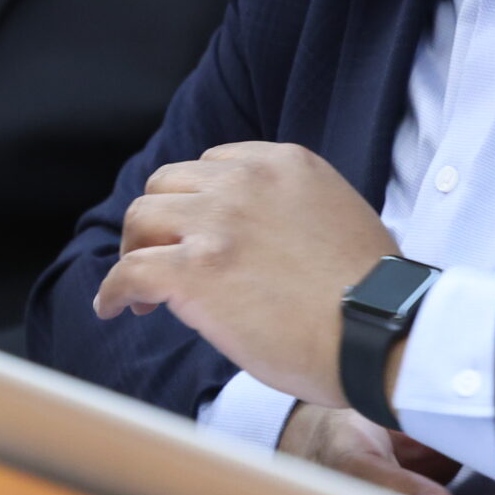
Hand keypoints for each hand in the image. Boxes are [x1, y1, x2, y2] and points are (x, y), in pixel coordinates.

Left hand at [92, 142, 397, 407]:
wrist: (380, 332)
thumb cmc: (369, 292)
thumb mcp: (336, 212)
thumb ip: (289, 207)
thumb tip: (259, 235)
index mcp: (282, 163)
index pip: (213, 164)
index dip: (197, 199)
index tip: (196, 231)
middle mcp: (243, 182)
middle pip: (167, 182)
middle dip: (160, 220)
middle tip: (164, 257)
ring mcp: (216, 224)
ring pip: (141, 218)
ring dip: (136, 251)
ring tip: (143, 290)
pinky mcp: (194, 273)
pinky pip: (129, 272)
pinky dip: (113, 292)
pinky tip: (114, 308)